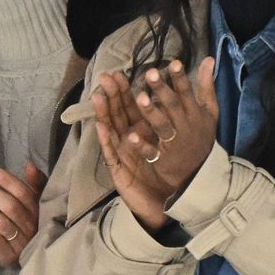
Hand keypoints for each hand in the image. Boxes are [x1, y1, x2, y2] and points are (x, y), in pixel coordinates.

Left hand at [0, 159, 46, 268]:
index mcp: (39, 210)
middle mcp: (32, 226)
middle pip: (12, 208)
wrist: (28, 254)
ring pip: (3, 225)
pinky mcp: (9, 256)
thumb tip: (29, 165)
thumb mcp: (34, 201)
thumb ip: (34, 183)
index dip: (9, 182)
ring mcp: (22, 243)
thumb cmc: (28, 220)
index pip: (25, 194)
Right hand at [93, 69, 173, 229]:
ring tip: (99, 97)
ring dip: (104, 114)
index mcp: (141, 131)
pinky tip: (101, 128)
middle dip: (111, 95)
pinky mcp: (119, 170)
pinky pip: (112, 154)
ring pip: (111, 131)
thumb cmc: (168, 172)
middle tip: (105, 76)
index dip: (123, 89)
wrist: (166, 202)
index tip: (119, 71)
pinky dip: (106, 141)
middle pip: (118, 114)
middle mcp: (128, 139)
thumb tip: (175, 94)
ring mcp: (121, 154)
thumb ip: (173, 117)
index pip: (129, 106)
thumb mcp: (173, 142)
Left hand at [122, 58, 218, 196]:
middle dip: (163, 90)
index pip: (187, 93)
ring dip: (152, 113)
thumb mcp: (209, 112)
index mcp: (195, 114)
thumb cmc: (201, 136)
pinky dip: (141, 145)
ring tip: (140, 97)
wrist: (199, 173)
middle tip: (150, 73)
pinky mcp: (162, 160)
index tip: (174, 63)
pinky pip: (151, 152)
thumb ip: (206, 86)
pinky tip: (130, 135)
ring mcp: (174, 143)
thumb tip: (209, 59)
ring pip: (162, 127)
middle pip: (173, 107)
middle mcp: (185, 126)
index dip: (181, 79)